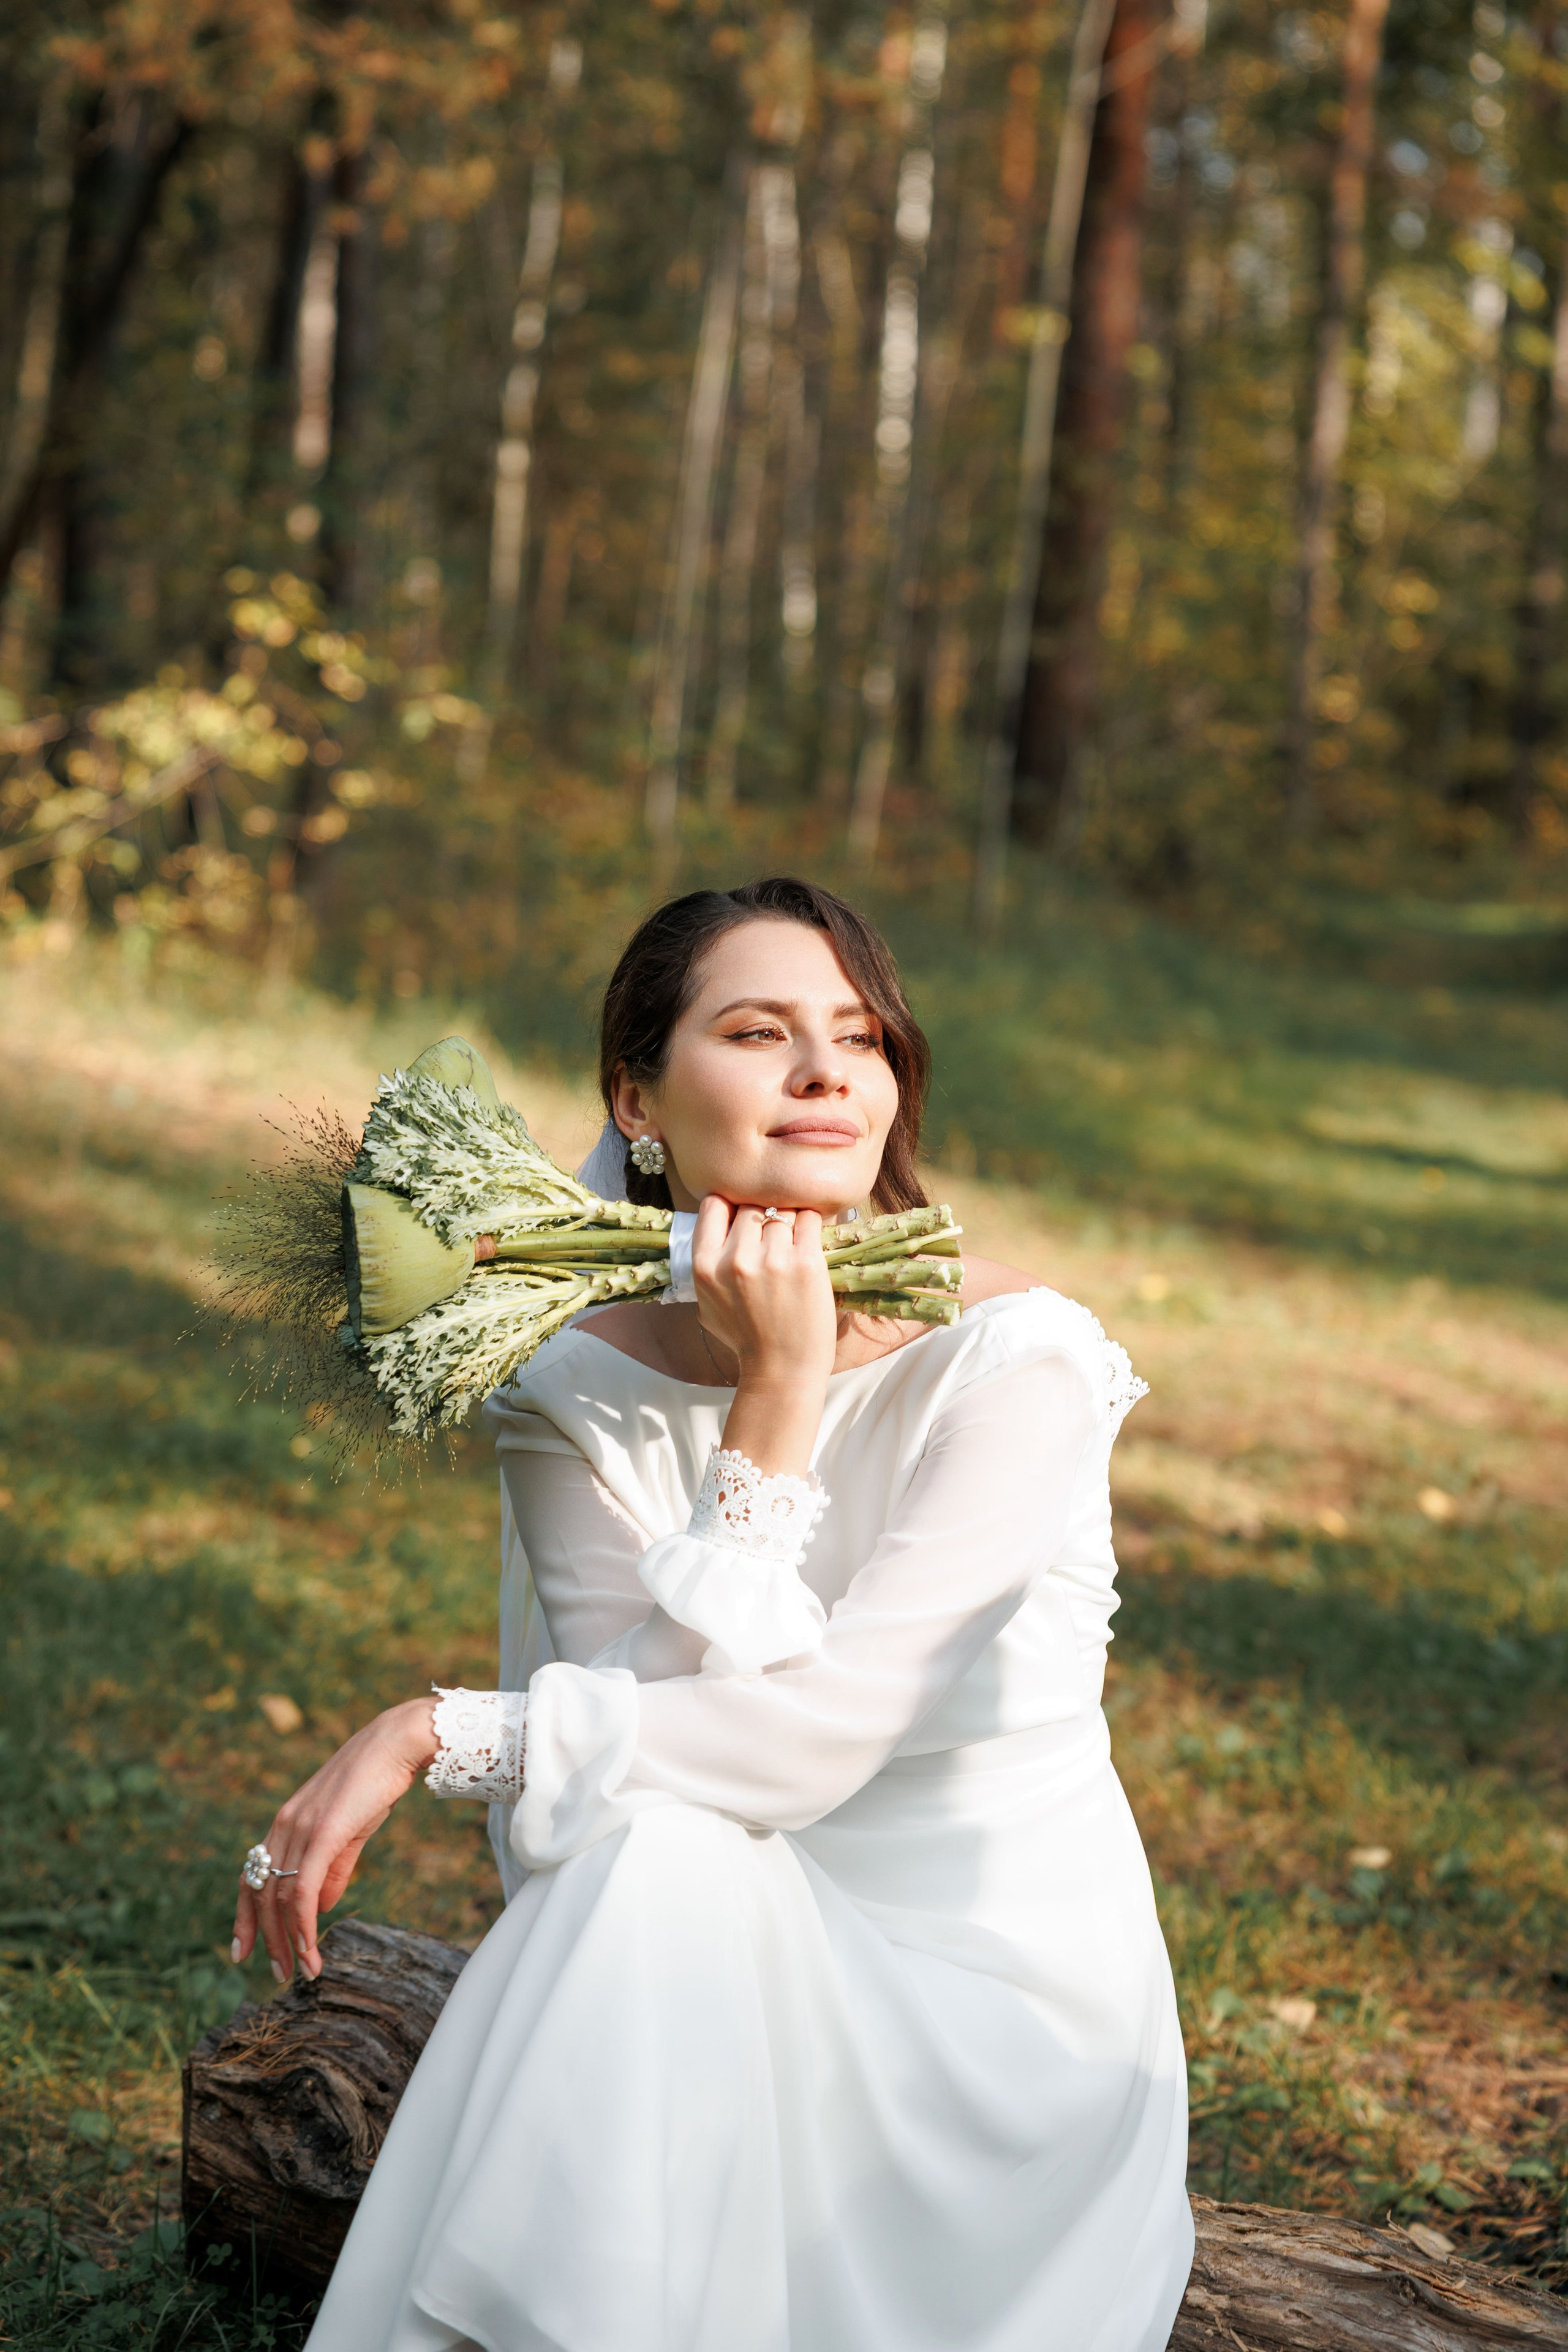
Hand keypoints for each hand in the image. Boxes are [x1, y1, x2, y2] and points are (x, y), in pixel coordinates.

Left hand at [230, 1697, 436, 1984]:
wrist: (395, 1744)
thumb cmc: (374, 1784)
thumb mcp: (349, 1831)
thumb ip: (334, 1869)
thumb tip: (321, 1906)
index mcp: (286, 1823)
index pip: (252, 1876)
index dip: (244, 1916)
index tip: (241, 1950)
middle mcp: (284, 1826)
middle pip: (262, 1893)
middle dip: (266, 1939)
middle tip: (277, 1974)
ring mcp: (301, 1829)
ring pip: (282, 1897)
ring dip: (288, 1940)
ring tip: (302, 1970)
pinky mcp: (324, 1833)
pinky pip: (304, 1888)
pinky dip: (303, 1923)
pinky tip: (309, 1947)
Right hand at [692, 1197, 834, 1474]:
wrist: (782, 1369)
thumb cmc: (745, 1338)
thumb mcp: (707, 1304)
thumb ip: (707, 1265)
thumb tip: (717, 1223)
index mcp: (705, 1266)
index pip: (714, 1203)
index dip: (729, 1205)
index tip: (741, 1216)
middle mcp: (736, 1259)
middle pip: (751, 1206)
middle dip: (762, 1216)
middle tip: (772, 1236)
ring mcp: (773, 1259)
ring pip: (782, 1211)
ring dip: (789, 1221)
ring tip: (792, 1244)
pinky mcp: (806, 1261)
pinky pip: (809, 1218)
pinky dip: (810, 1223)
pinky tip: (808, 1239)